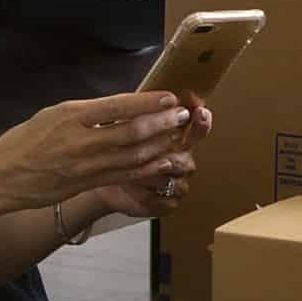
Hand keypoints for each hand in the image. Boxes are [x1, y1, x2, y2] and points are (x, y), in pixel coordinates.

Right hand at [0, 92, 194, 211]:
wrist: (0, 178)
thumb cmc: (23, 142)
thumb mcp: (52, 115)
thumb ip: (86, 112)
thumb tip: (121, 107)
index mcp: (70, 115)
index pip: (118, 106)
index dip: (148, 102)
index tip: (169, 96)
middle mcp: (81, 140)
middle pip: (131, 131)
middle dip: (162, 122)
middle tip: (182, 114)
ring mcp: (85, 165)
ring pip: (132, 155)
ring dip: (160, 145)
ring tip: (177, 134)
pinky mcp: (87, 184)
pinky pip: (124, 175)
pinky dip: (147, 168)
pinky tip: (162, 161)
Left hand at [85, 98, 213, 218]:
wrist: (101, 178)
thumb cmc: (116, 147)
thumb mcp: (126, 124)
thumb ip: (143, 112)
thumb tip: (150, 96)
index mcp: (177, 139)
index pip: (197, 128)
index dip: (200, 121)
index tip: (199, 111)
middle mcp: (181, 161)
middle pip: (188, 160)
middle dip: (174, 157)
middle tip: (163, 155)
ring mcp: (176, 185)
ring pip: (178, 183)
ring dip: (155, 179)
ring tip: (134, 174)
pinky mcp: (165, 205)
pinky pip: (166, 204)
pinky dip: (150, 198)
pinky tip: (134, 191)